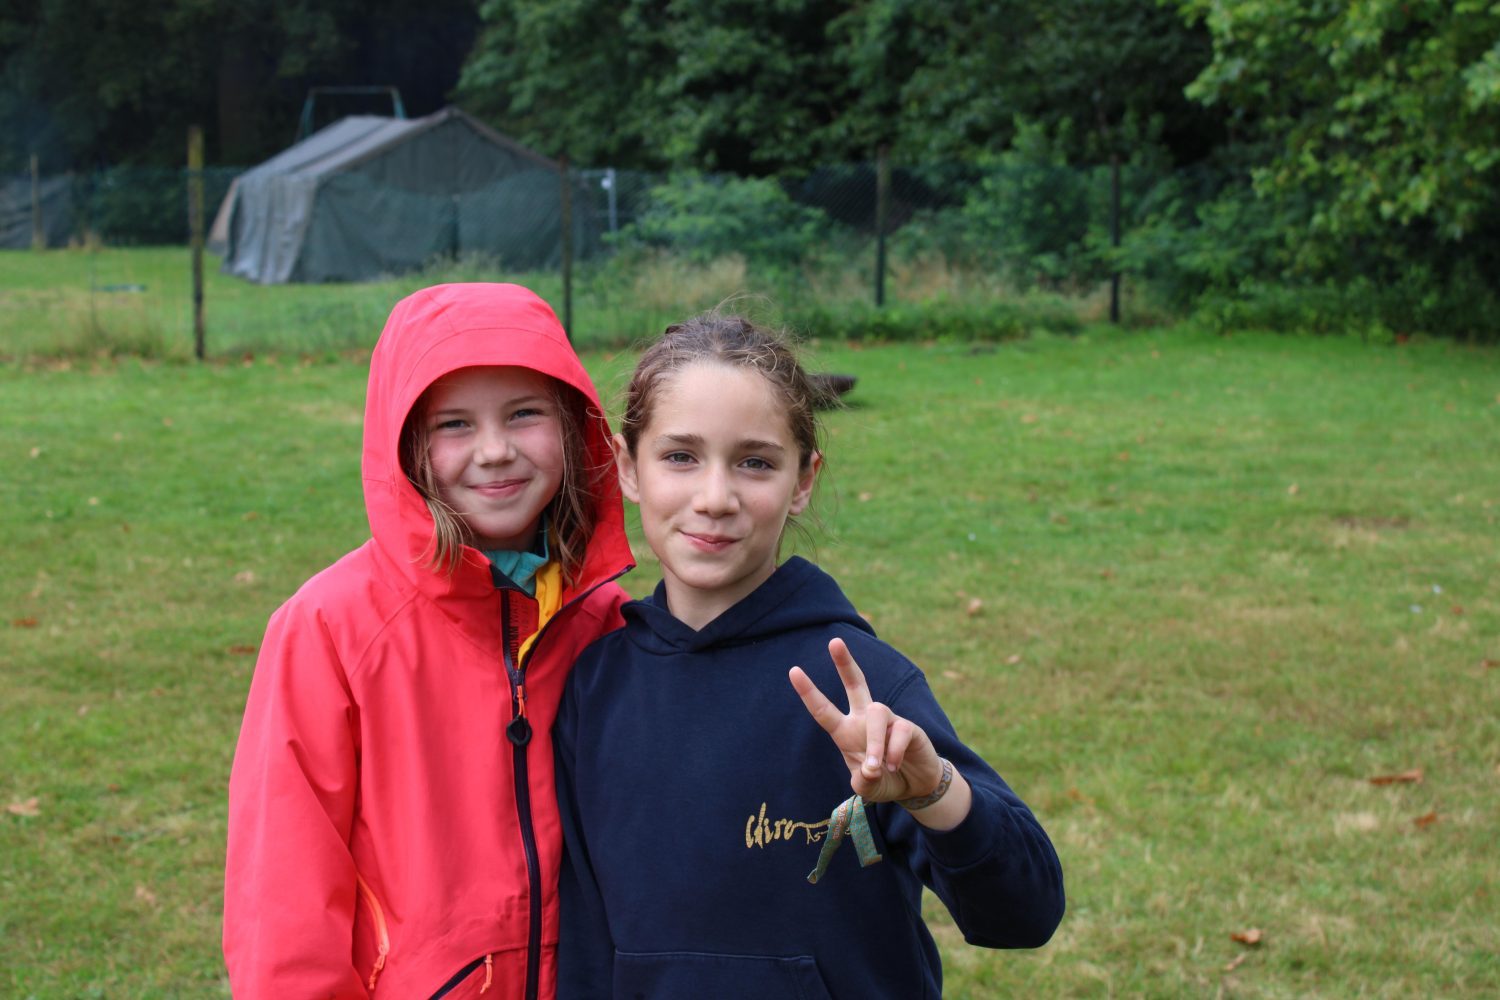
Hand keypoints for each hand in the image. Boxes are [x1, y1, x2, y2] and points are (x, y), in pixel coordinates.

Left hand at [789, 638, 943, 803]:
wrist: (915, 787)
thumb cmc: (884, 780)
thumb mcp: (867, 788)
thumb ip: (863, 781)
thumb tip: (871, 768)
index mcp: (846, 732)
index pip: (824, 710)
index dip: (808, 692)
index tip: (793, 670)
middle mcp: (864, 719)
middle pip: (856, 683)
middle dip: (845, 663)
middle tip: (834, 641)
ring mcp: (888, 720)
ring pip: (876, 712)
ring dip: (875, 744)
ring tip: (878, 768)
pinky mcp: (908, 727)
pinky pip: (898, 731)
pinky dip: (893, 752)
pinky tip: (894, 766)